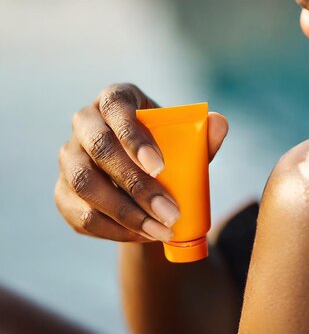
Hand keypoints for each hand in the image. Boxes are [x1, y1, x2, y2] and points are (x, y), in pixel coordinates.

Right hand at [54, 83, 227, 242]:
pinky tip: (144, 235)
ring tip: (162, 230)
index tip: (160, 166)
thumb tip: (219, 124)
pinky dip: (114, 230)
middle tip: (171, 212)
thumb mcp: (184, 137)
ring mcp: (69, 158)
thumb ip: (202, 134)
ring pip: (86, 186)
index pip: (117, 110)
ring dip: (127, 214)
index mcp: (114, 99)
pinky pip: (82, 215)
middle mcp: (85, 123)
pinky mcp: (63, 192)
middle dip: (136, 185)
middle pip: (100, 151)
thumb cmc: (165, 145)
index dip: (134, 138)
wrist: (140, 172)